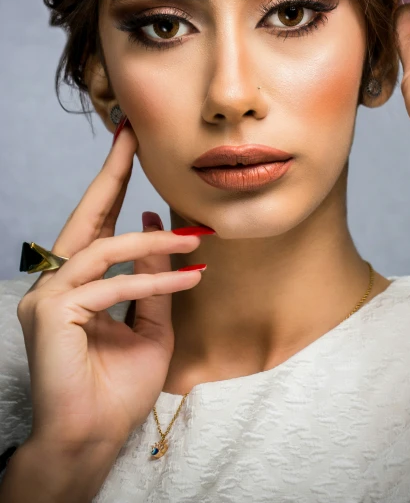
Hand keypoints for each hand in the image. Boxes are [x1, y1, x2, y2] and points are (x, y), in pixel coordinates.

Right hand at [16, 121, 212, 450]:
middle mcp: (56, 283)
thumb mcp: (151, 326)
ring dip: (155, 242)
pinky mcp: (52, 313)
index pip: (95, 224)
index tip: (130, 145)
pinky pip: (112, 284)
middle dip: (111, 172)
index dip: (112, 184)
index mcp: (77, 282)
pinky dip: (152, 281)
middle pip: (85, 216)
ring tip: (196, 239)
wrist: (96, 438)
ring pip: (105, 248)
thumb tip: (160, 233)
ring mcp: (48, 297)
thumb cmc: (119, 387)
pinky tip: (187, 280)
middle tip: (132, 136)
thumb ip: (154, 281)